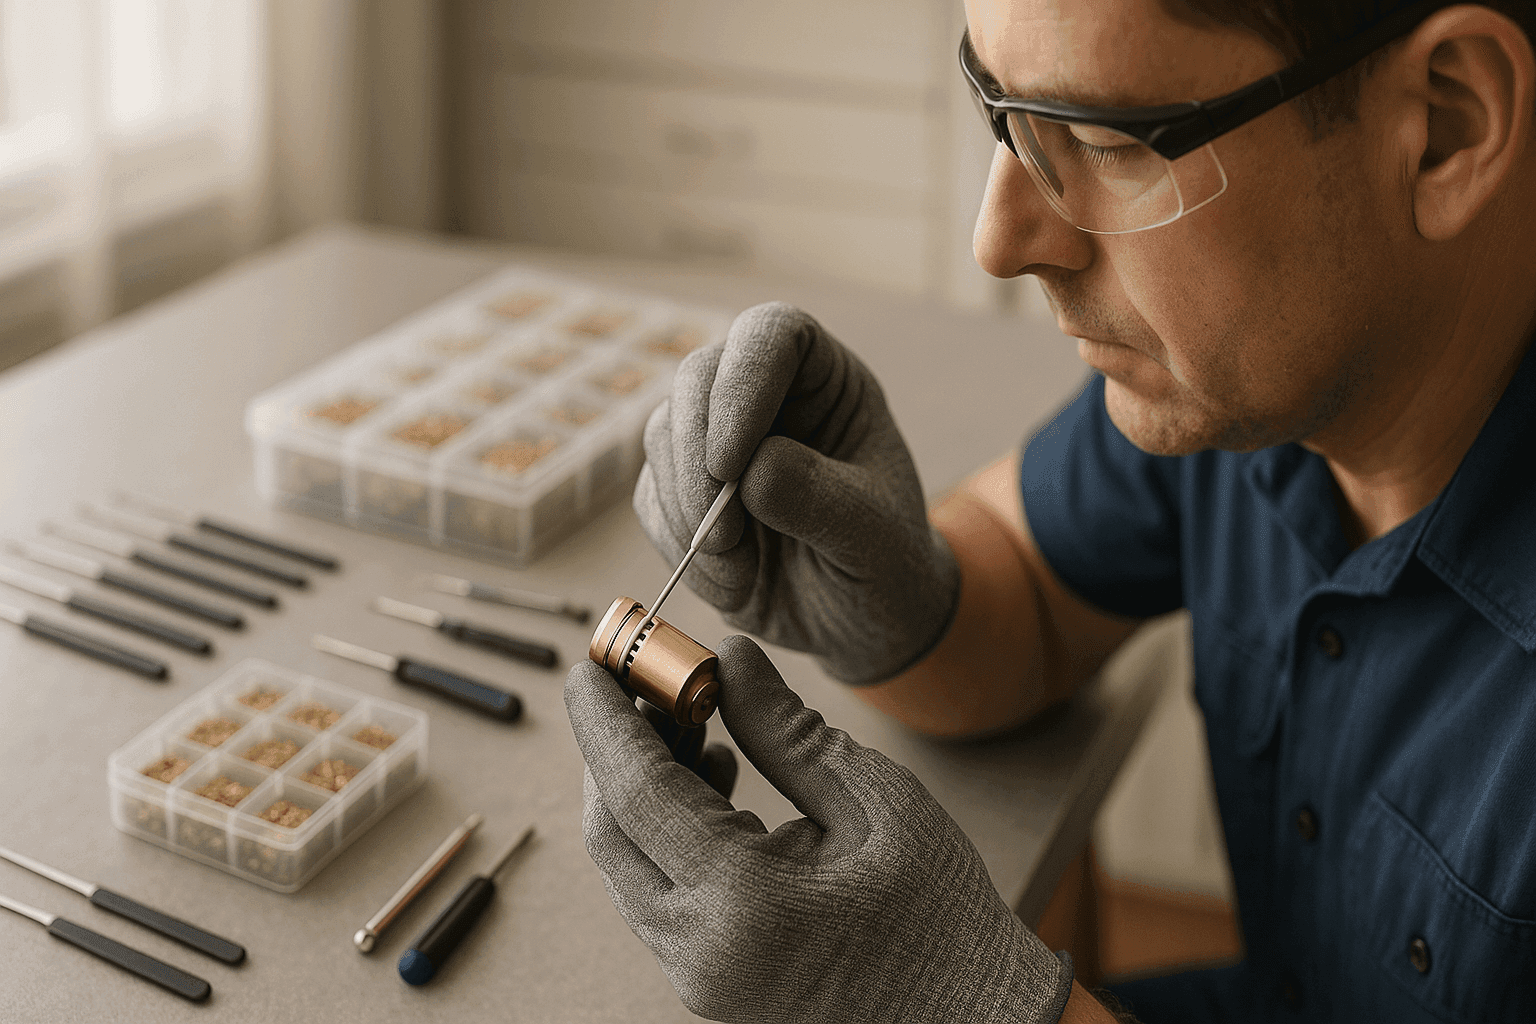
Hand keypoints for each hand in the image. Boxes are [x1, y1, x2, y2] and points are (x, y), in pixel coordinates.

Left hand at [566, 635, 1072, 1023]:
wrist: (972, 1021)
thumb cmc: (941, 915)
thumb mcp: (876, 802)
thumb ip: (785, 730)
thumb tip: (727, 657)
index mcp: (744, 905)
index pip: (637, 795)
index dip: (605, 722)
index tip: (590, 665)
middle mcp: (701, 952)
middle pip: (610, 834)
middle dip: (613, 751)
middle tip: (644, 684)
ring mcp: (698, 977)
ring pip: (626, 867)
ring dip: (638, 790)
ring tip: (693, 723)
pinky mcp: (708, 982)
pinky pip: (656, 895)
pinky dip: (663, 831)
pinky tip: (711, 780)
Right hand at [633, 301, 959, 683]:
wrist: (860, 620)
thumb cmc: (884, 561)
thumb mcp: (872, 534)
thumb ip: (819, 497)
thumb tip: (749, 471)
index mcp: (825, 381)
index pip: (773, 333)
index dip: (742, 381)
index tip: (731, 463)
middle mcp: (767, 397)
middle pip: (698, 377)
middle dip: (697, 457)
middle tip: (723, 532)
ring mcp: (718, 440)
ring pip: (663, 436)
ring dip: (689, 510)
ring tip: (740, 568)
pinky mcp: (685, 490)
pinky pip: (653, 499)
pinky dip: (679, 546)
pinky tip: (732, 582)